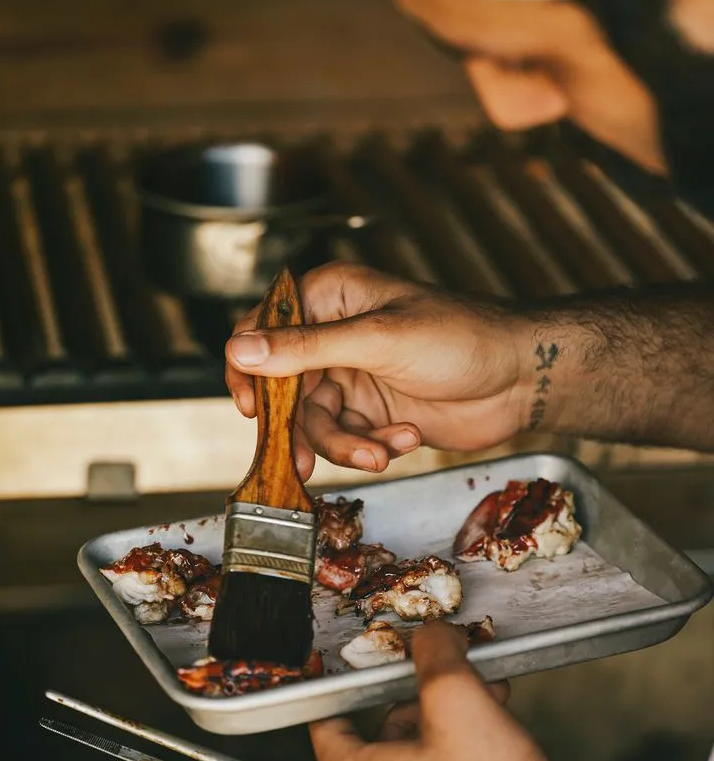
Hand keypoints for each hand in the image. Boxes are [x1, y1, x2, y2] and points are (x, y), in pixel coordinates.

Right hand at [225, 262, 527, 479]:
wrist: (520, 379)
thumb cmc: (460, 338)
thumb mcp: (379, 340)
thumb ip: (307, 348)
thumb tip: (240, 349)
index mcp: (329, 298)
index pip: (262, 329)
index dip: (249, 370)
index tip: (250, 408)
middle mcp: (332, 336)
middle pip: (283, 389)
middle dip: (299, 428)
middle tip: (302, 462)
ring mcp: (352, 376)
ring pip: (315, 423)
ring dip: (346, 444)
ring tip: (381, 452)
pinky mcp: (371, 411)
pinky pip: (347, 439)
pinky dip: (372, 446)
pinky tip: (406, 437)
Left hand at [310, 624, 570, 760]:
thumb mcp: (460, 700)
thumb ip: (436, 653)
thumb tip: (431, 635)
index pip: (326, 721)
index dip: (350, 689)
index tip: (366, 677)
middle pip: (376, 750)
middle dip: (418, 717)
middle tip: (458, 701)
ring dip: (439, 754)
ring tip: (486, 737)